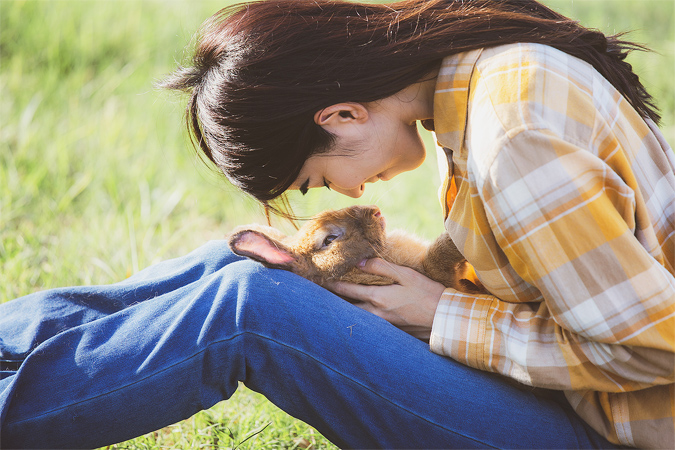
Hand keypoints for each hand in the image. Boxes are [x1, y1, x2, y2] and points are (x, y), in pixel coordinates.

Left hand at [324, 258, 445, 339]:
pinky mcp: (391, 332)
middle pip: (348, 307)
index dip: (333, 284)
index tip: (322, 279)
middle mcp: (377, 314)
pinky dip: (360, 318)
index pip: (348, 289)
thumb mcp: (406, 274)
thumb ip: (382, 267)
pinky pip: (369, 325)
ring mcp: (383, 325)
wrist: (445, 318)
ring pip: (357, 317)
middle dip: (335, 301)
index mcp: (379, 298)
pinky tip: (357, 315)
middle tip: (321, 294)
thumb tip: (360, 262)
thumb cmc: (428, 293)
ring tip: (334, 304)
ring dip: (345, 310)